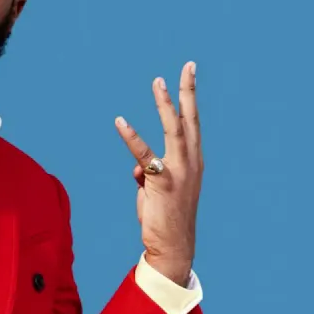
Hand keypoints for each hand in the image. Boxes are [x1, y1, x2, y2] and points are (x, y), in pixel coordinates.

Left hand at [114, 61, 203, 286]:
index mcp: (193, 162)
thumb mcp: (156, 191)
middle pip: (190, 120)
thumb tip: (137, 167)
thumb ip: (148, 174)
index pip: (193, 123)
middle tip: (187, 66)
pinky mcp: (163, 183)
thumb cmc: (165, 218)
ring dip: (166, 105)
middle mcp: (192, 163)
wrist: (174, 246)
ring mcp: (180, 172)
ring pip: (174, 130)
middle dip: (188, 92)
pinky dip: (131, 137)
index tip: (189, 72)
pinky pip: (144, 155)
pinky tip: (120, 121)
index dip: (190, 98)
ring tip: (158, 82)